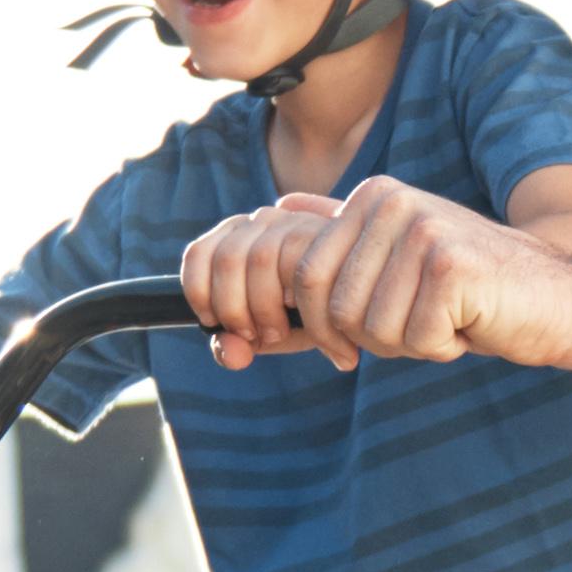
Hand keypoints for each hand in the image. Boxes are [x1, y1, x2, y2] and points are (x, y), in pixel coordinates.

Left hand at [179, 193, 343, 364]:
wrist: (373, 304)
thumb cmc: (317, 316)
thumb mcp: (272, 334)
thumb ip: (241, 344)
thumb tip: (230, 351)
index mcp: (242, 235)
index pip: (200, 253)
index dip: (198, 292)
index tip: (214, 323)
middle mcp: (266, 220)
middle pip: (225, 258)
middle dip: (232, 308)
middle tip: (258, 336)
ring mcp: (298, 221)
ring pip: (255, 259)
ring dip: (262, 309)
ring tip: (282, 333)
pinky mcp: (328, 233)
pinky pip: (296, 268)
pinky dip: (295, 308)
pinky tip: (307, 326)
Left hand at [244, 180, 571, 375]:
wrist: (556, 298)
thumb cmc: (471, 290)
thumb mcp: (397, 255)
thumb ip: (339, 237)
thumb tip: (275, 212)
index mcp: (372, 196)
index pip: (304, 277)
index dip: (325, 327)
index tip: (349, 348)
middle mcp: (392, 202)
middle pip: (335, 306)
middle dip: (371, 338)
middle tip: (418, 325)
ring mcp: (423, 230)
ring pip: (372, 328)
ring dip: (410, 343)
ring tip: (447, 317)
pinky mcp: (451, 266)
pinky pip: (415, 338)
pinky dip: (442, 348)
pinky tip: (470, 324)